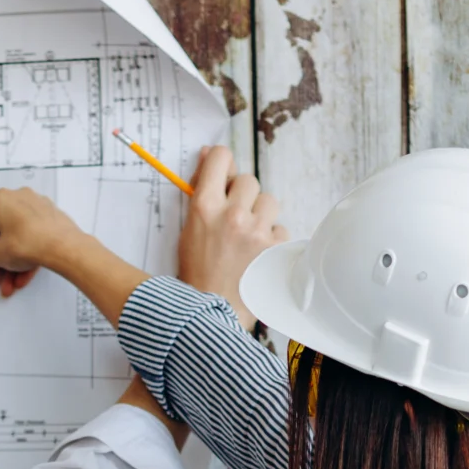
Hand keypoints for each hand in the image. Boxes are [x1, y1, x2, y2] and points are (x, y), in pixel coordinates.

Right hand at [0, 187, 85, 298]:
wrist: (64, 247)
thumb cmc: (28, 243)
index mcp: (1, 199)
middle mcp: (19, 198)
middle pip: (1, 231)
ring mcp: (37, 208)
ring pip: (18, 237)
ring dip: (10, 263)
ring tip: (8, 285)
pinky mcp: (51, 219)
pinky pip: (33, 237)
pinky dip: (26, 255)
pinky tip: (23, 278)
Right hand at [178, 146, 286, 328]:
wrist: (212, 313)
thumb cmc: (197, 273)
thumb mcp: (188, 230)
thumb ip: (201, 192)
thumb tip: (210, 154)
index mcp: (205, 207)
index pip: (221, 158)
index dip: (223, 162)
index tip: (223, 174)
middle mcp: (232, 214)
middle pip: (249, 180)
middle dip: (243, 196)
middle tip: (234, 219)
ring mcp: (257, 231)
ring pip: (269, 201)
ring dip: (261, 216)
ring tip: (248, 239)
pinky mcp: (275, 248)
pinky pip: (281, 228)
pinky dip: (272, 239)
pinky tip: (258, 255)